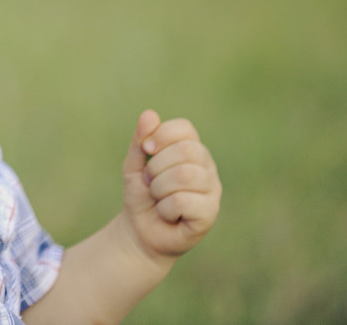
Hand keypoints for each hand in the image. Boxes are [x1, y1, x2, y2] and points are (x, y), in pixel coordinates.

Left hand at [121, 110, 220, 260]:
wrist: (139, 231)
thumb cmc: (141, 194)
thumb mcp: (134, 165)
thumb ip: (140, 140)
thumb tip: (149, 114)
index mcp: (191, 149)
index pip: (184, 128)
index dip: (160, 136)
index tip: (146, 151)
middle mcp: (207, 167)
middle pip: (185, 151)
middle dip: (156, 167)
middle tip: (150, 182)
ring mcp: (212, 190)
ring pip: (184, 175)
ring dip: (159, 188)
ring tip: (158, 198)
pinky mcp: (210, 214)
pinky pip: (183, 201)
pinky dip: (165, 208)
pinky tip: (168, 214)